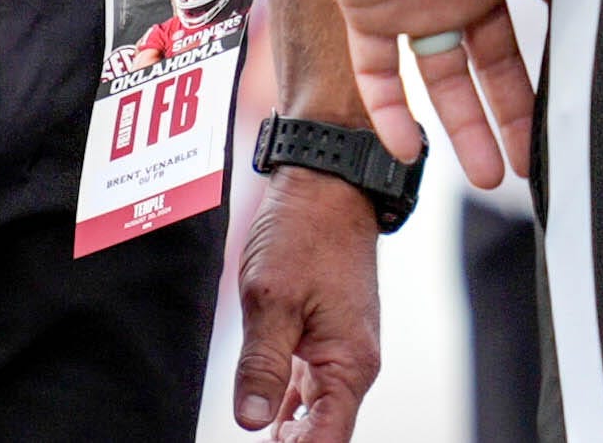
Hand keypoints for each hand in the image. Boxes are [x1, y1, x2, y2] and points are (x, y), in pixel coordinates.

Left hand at [231, 155, 379, 440]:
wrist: (326, 184)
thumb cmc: (305, 233)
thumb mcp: (271, 298)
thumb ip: (261, 365)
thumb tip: (252, 423)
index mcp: (348, 363)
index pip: (326, 439)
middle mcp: (351, 363)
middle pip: (322, 431)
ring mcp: (339, 349)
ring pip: (314, 411)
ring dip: (290, 434)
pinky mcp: (324, 334)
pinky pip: (307, 385)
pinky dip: (288, 407)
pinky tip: (269, 424)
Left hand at [310, 0, 602, 189]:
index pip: (542, 25)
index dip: (558, 63)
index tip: (582, 104)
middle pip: (494, 66)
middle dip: (513, 114)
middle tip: (531, 163)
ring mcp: (416, 4)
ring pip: (443, 80)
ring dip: (463, 127)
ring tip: (489, 177)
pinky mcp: (370, 11)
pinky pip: (378, 74)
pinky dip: (389, 112)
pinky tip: (407, 150)